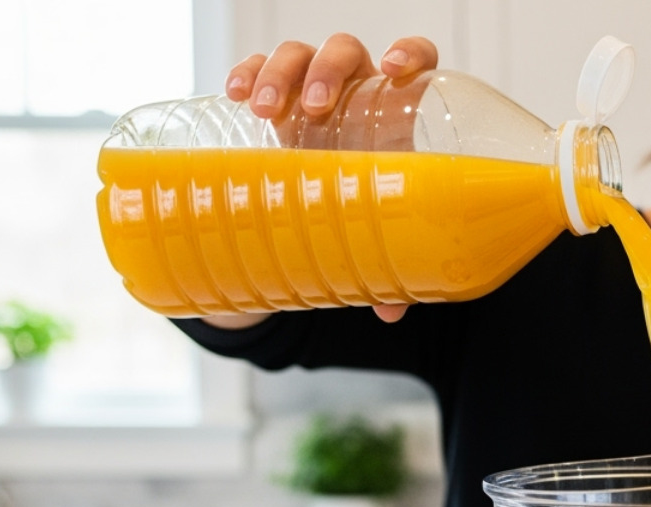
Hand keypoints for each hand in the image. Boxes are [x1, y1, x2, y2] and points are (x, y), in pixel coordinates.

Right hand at [225, 33, 440, 322]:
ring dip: (279, 72)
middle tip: (312, 110)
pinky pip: (257, 68)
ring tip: (262, 110)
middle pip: (345, 53)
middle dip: (326, 71)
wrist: (321, 203)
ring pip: (297, 55)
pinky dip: (246, 71)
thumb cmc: (362, 206)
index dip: (408, 53)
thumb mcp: (377, 230)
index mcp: (397, 112)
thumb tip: (390, 310)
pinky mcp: (275, 101)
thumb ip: (390, 263)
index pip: (416, 60)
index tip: (393, 69)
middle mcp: (356, 91)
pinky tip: (234, 92)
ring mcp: (312, 91)